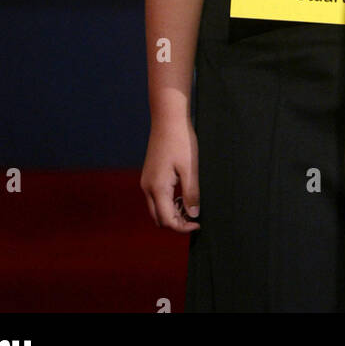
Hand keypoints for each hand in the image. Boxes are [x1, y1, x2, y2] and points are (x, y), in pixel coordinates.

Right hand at [140, 116, 200, 233]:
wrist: (167, 118)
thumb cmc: (181, 141)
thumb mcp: (190, 168)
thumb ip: (191, 194)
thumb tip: (193, 215)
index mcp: (157, 188)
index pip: (167, 220)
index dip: (182, 227)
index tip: (198, 223)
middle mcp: (147, 187)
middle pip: (159, 218)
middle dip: (175, 222)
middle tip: (194, 215)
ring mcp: (146, 181)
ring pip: (156, 209)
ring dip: (171, 212)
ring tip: (189, 202)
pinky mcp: (149, 175)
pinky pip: (155, 197)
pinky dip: (167, 202)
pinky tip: (181, 193)